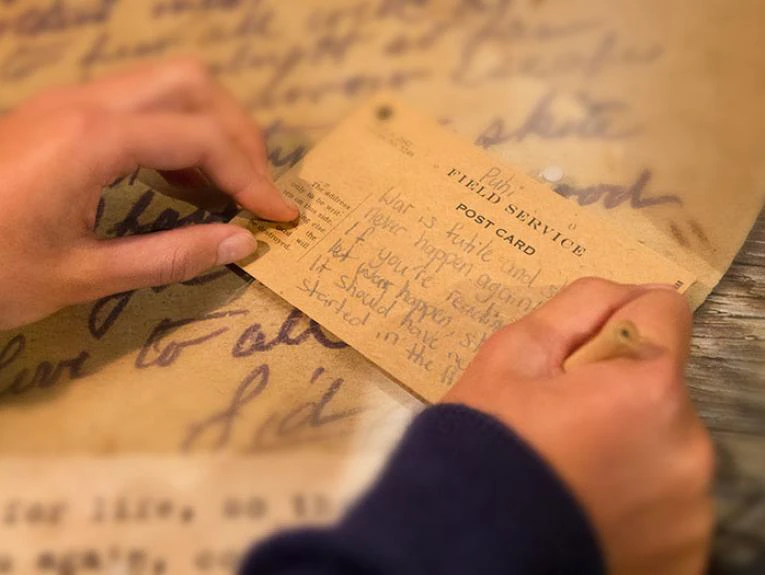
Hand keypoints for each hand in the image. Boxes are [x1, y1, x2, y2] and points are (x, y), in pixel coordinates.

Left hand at [0, 58, 296, 329]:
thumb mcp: (82, 276)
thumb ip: (171, 257)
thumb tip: (241, 243)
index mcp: (92, 140)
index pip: (201, 137)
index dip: (252, 177)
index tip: (280, 217)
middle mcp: (85, 104)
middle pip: (192, 82)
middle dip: (239, 133)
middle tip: (255, 190)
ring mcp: (69, 104)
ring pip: (166, 84)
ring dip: (210, 128)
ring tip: (225, 189)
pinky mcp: (60, 117)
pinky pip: (138, 104)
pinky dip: (176, 133)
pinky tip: (181, 182)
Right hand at [443, 279, 713, 574]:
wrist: (466, 544)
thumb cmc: (484, 442)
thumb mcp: (511, 355)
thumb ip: (577, 307)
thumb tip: (631, 290)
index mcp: (647, 387)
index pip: (664, 311)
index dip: (616, 321)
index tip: (579, 355)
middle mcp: (687, 447)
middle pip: (664, 385)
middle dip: (621, 392)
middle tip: (561, 423)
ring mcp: (689, 507)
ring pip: (666, 443)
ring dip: (630, 446)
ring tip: (571, 469)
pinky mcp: (684, 552)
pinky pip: (667, 498)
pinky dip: (635, 497)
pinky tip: (587, 505)